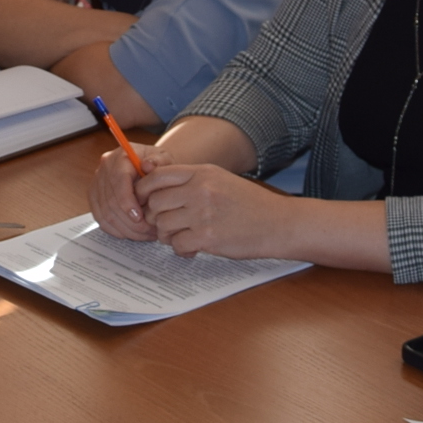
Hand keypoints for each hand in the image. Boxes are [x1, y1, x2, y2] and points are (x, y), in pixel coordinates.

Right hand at [88, 142, 161, 240]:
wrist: (149, 168)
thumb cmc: (157, 165)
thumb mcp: (164, 159)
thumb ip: (159, 161)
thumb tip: (148, 165)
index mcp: (120, 157)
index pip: (118, 181)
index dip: (127, 202)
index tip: (140, 218)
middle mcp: (104, 169)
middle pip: (111, 201)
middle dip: (130, 221)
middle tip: (149, 231)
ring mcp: (97, 184)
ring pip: (105, 214)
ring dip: (126, 229)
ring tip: (146, 234)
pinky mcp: (95, 198)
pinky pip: (101, 220)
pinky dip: (117, 230)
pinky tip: (133, 233)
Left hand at [139, 164, 297, 259]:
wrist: (278, 223)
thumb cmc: (251, 203)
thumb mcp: (221, 180)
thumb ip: (192, 181)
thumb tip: (158, 187)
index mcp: (202, 173)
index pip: (157, 176)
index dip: (143, 190)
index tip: (144, 201)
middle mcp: (200, 190)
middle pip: (155, 202)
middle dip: (155, 216)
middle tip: (166, 224)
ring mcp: (203, 214)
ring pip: (162, 225)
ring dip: (167, 235)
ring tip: (181, 237)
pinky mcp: (207, 237)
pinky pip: (177, 245)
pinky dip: (181, 250)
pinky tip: (193, 248)